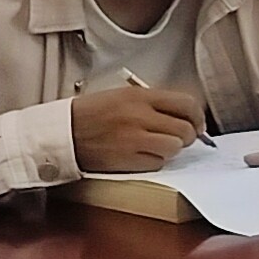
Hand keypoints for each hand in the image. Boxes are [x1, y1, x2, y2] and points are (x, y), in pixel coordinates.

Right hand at [71, 83, 204, 173]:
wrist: (61, 132)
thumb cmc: (90, 113)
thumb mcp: (122, 95)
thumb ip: (153, 102)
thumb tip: (185, 114)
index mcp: (140, 96)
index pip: (187, 104)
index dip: (198, 116)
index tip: (197, 123)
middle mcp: (139, 116)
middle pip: (186, 129)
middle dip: (188, 135)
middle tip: (180, 137)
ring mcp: (133, 139)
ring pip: (175, 147)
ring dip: (171, 149)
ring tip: (159, 146)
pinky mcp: (126, 160)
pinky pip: (157, 163)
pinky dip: (155, 161)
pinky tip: (143, 155)